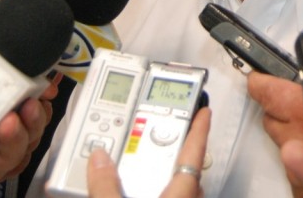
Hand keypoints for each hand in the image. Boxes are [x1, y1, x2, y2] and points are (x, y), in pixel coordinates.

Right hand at [86, 107, 210, 197]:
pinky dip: (158, 192)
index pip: (195, 153)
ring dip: (165, 177)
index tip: (204, 111)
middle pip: (188, 171)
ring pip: (180, 189)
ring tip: (145, 165)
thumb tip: (98, 159)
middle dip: (176, 153)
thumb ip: (106, 184)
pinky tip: (140, 190)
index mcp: (182, 193)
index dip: (199, 130)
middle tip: (165, 136)